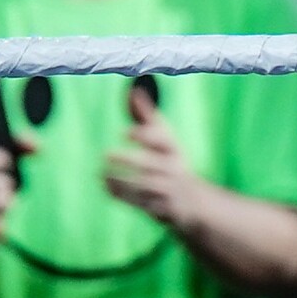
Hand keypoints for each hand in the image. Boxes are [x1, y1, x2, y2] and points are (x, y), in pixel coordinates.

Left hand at [104, 99, 207, 232]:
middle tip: (106, 154)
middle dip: (130, 160)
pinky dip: (122, 195)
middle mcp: (173, 169)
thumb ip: (147, 116)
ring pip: (144, 186)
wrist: (194, 202)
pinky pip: (140, 202)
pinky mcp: (160, 208)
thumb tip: (133, 90)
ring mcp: (168, 190)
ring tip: (102, 174)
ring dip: (122, 181)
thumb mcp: (165, 138)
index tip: (125, 133)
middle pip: (152, 164)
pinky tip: (106, 186)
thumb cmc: (172, 162)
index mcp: (174, 150)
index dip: (145, 136)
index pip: (163, 140)